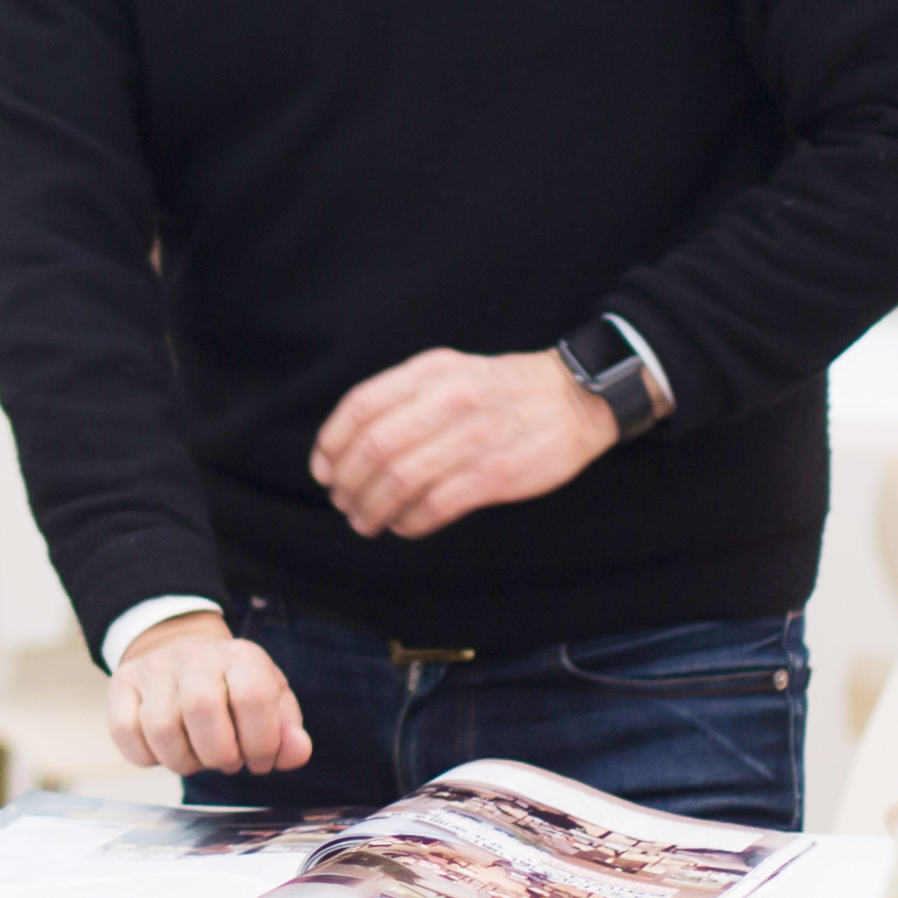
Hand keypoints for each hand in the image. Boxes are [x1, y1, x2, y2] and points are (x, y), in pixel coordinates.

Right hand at [107, 612, 309, 777]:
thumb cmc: (233, 691)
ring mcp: (153, 668)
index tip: (259, 759)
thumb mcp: (271, 704)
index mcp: (241, 656)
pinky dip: (147, 757)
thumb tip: (297, 751)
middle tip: (227, 761)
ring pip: (161, 728)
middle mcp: (195, 655)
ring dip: (183, 761)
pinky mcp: (121, 685)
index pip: (253, 698)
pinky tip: (165, 751)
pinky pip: (125, 733)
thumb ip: (288, 732)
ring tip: (197, 757)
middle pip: (202, 709)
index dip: (261, 743)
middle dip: (219, 754)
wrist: (183, 656)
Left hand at [312, 348, 619, 540]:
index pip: (361, 407)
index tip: (323, 470)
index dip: (331, 444)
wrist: (574, 398)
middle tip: (342, 502)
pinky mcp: (496, 475)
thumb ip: (401, 397)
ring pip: (400, 481)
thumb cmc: (501, 389)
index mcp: (431, 371)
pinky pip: (435, 506)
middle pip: (374, 448)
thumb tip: (346, 444)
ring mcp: (474, 438)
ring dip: (372, 509)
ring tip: (364, 521)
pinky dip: (408, 522)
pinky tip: (402, 526)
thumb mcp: (449, 370)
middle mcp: (449, 400)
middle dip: (348, 483)